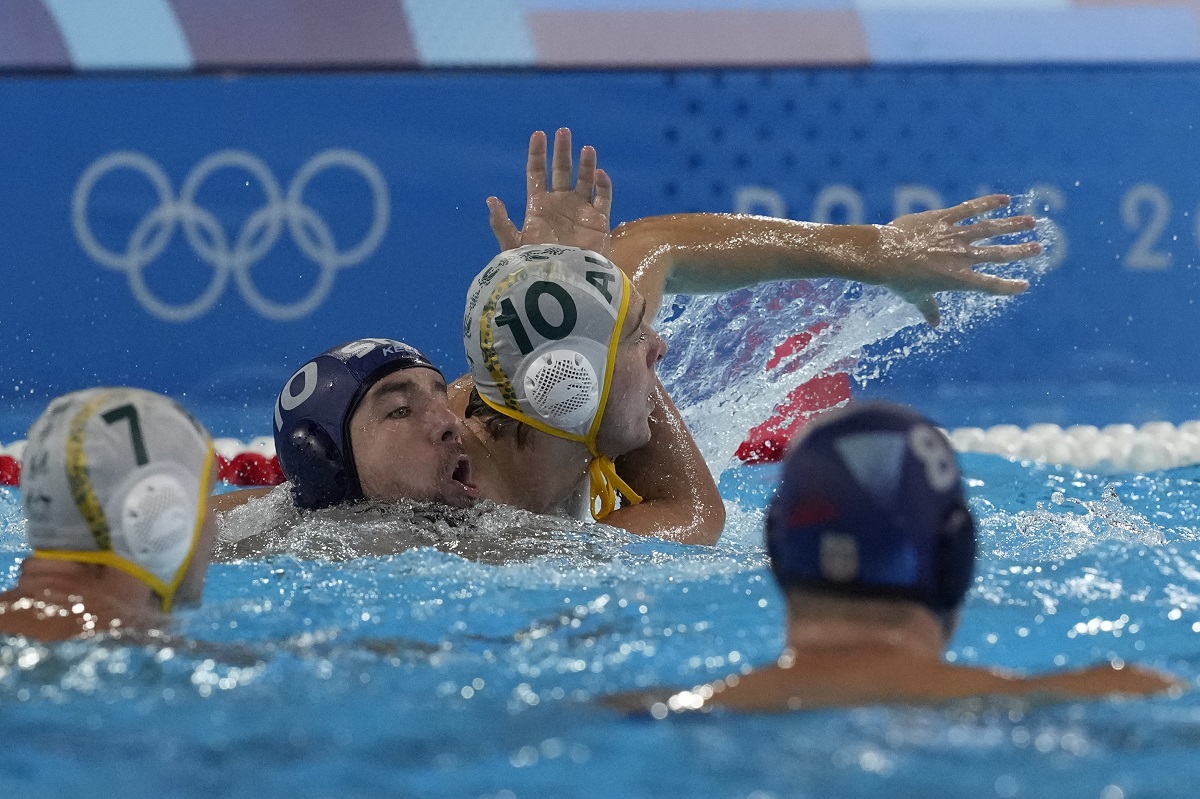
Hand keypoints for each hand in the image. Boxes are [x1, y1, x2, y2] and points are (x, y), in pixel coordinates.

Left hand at [488, 128, 613, 254]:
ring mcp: (580, 211)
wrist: (565, 284)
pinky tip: (599, 175)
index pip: (537, 174)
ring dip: (586, 163)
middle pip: (561, 171)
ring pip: (585, 180)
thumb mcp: (514, 246)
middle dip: (562, 151)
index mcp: (538, 207)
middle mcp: (560, 204)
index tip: (539, 135)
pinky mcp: (600, 220)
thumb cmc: (537, 266)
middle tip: (563, 132)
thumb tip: (491, 199)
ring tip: (586, 149)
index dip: (537, 154)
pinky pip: (604, 197)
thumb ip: (502, 224)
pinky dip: (603, 184)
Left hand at [879, 194, 1041, 325]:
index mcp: (956, 279)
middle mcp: (960, 257)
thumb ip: (929, 308)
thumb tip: (935, 324)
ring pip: (990, 228)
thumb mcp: (916, 297)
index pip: (989, 285)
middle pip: (997, 254)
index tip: (1024, 285)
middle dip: (1020, 251)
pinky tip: (1005, 199)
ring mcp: (953, 236)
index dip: (1008, 286)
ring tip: (1032, 221)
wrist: (881, 256)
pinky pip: (969, 209)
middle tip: (1039, 248)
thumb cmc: (897, 280)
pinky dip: (987, 203)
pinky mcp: (943, 219)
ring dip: (1012, 225)